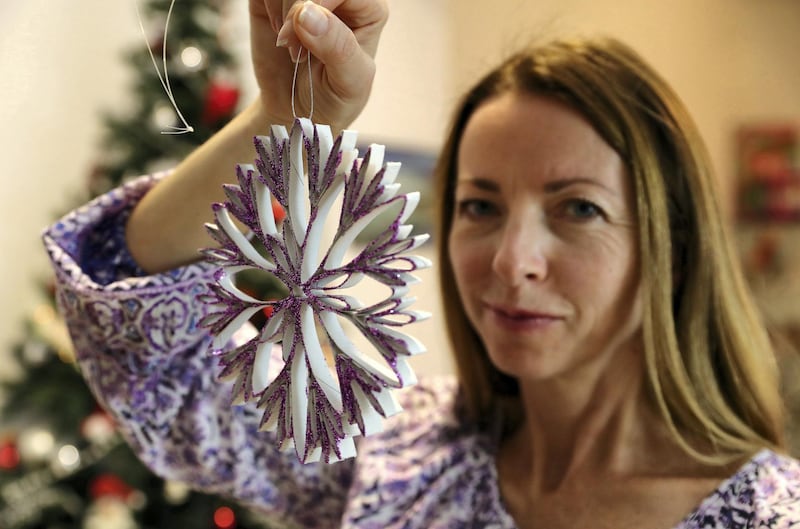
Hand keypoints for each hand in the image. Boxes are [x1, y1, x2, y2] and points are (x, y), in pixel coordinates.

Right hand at [250, 0, 387, 129]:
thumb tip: (307, 13)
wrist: (299, 112)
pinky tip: (279, 33)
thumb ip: (338, 47)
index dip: (320, 2)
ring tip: (291, 46)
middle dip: (297, 8)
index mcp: (368, 9)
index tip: (303, 36)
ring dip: (281, 12)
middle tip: (294, 47)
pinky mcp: (279, 0)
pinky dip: (267, 8)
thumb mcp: (349, 81)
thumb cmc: (334, 97)